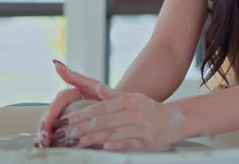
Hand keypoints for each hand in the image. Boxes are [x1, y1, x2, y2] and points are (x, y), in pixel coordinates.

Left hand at [50, 61, 186, 151]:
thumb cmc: (148, 109)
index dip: (80, 115)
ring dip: (90, 140)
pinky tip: (99, 149)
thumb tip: (97, 88)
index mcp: (128, 101)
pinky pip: (127, 145)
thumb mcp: (132, 98)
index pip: (99, 108)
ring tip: (74, 145)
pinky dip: (112, 147)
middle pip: (102, 122)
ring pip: (111, 134)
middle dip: (80, 130)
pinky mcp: (147, 143)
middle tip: (63, 135)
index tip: (64, 121)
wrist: (175, 120)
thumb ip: (113, 95)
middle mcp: (134, 112)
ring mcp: (141, 128)